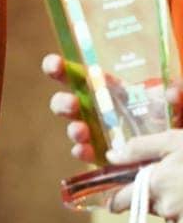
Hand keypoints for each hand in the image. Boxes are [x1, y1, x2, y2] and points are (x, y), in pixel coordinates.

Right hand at [42, 53, 182, 162]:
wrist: (175, 153)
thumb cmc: (173, 122)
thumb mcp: (177, 105)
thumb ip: (177, 95)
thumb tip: (173, 91)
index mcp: (112, 91)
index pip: (82, 76)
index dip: (61, 68)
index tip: (53, 65)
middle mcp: (98, 111)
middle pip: (69, 102)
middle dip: (63, 102)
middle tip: (71, 104)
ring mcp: (98, 135)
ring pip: (75, 129)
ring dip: (74, 129)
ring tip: (81, 131)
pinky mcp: (103, 157)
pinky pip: (86, 154)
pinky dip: (83, 152)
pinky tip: (84, 150)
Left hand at [106, 130, 182, 222]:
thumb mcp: (174, 141)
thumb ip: (140, 148)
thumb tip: (111, 156)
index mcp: (155, 184)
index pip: (122, 200)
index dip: (117, 200)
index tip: (113, 202)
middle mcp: (166, 208)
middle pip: (147, 206)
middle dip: (152, 196)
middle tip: (170, 181)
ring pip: (167, 215)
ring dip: (172, 206)